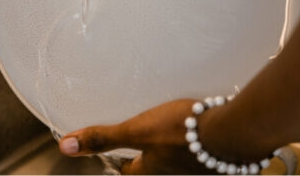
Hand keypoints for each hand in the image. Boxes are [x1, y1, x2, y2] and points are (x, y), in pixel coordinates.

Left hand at [58, 99, 216, 173]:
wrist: (234, 131)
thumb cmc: (184, 130)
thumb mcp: (138, 130)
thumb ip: (103, 137)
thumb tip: (65, 146)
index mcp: (153, 170)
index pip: (131, 171)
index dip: (124, 163)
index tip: (120, 158)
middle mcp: (176, 174)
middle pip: (159, 169)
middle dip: (153, 158)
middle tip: (150, 143)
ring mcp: (200, 170)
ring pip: (183, 163)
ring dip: (180, 153)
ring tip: (178, 136)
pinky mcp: (222, 162)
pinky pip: (206, 158)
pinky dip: (203, 147)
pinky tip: (207, 133)